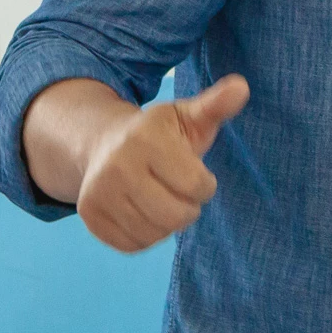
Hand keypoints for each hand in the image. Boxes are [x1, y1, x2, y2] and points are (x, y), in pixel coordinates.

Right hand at [75, 75, 248, 252]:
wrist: (102, 143)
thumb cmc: (158, 134)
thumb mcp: (187, 115)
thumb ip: (215, 105)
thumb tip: (242, 87)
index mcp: (146, 139)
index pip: (196, 186)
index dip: (205, 185)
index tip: (197, 174)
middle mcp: (117, 166)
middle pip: (175, 216)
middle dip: (188, 208)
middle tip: (180, 192)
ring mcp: (98, 192)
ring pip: (154, 234)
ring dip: (167, 224)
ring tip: (161, 201)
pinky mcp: (90, 215)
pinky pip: (132, 245)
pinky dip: (146, 236)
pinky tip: (143, 213)